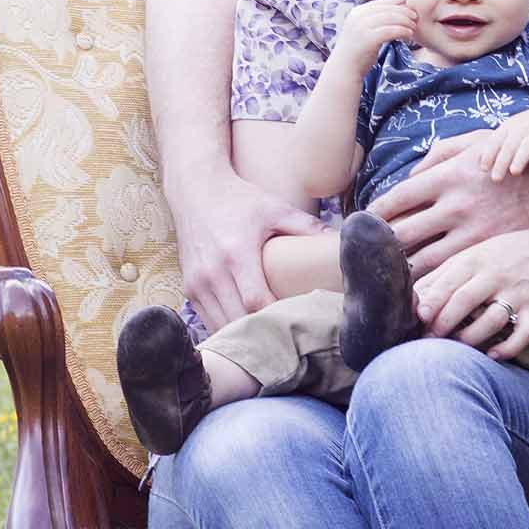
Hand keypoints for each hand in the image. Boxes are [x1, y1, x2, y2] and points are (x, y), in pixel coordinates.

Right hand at [170, 171, 322, 328]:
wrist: (196, 190)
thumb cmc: (239, 200)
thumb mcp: (275, 209)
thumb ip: (307, 226)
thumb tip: (340, 240)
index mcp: (236, 253)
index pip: (256, 301)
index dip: (276, 316)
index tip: (296, 320)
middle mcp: (212, 272)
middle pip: (238, 319)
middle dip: (263, 332)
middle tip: (288, 336)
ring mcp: (197, 282)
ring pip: (220, 326)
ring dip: (244, 335)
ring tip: (269, 337)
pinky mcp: (189, 288)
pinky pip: (208, 320)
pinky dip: (226, 328)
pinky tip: (246, 329)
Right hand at [333, 0, 418, 63]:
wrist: (344, 70)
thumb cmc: (358, 51)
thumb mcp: (364, 30)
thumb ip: (375, 20)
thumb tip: (396, 9)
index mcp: (357, 12)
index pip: (382, 2)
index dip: (398, 2)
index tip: (411, 6)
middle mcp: (358, 17)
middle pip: (388, 8)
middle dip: (405, 11)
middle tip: (416, 17)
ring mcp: (361, 27)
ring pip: (390, 18)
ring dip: (405, 21)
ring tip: (414, 27)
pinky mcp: (367, 39)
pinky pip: (390, 31)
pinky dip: (402, 31)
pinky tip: (409, 35)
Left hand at [372, 130, 528, 273]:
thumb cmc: (513, 163)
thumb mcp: (476, 145)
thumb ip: (438, 157)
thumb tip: (408, 178)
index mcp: (449, 176)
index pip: (398, 198)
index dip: (373, 214)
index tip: (361, 224)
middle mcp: (458, 205)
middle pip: (404, 233)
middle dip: (380, 248)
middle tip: (362, 257)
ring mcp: (475, 232)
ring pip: (426, 260)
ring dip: (402, 273)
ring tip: (384, 280)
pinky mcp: (490, 252)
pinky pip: (453, 274)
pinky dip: (433, 283)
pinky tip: (420, 289)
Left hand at [411, 229, 528, 361]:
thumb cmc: (497, 257)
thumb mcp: (469, 257)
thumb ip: (441, 277)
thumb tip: (411, 301)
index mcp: (473, 261)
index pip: (449, 282)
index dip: (433, 301)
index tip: (420, 317)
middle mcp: (495, 276)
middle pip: (466, 300)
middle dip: (445, 322)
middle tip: (430, 339)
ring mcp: (516, 293)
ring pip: (492, 319)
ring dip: (472, 337)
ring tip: (457, 347)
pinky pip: (524, 333)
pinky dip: (508, 348)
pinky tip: (493, 355)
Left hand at [481, 103, 528, 180]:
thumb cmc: (528, 130)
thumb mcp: (512, 130)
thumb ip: (496, 144)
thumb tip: (475, 163)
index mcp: (510, 127)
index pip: (496, 139)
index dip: (489, 153)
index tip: (482, 168)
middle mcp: (523, 128)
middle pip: (510, 144)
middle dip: (502, 160)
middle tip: (495, 178)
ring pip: (528, 146)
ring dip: (521, 158)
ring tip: (514, 172)